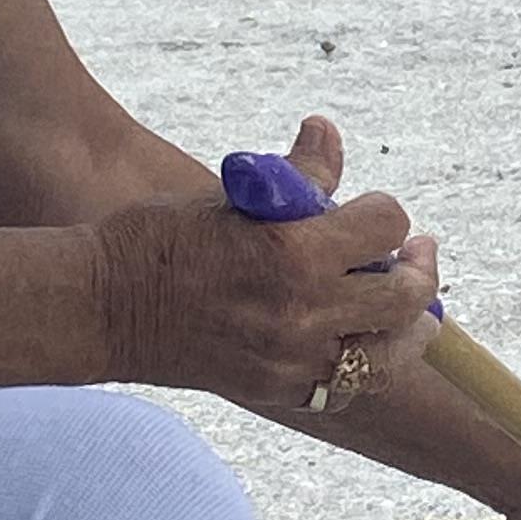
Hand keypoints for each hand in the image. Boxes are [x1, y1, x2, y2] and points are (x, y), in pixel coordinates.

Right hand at [96, 113, 439, 415]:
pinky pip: (347, 385)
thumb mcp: (232, 196)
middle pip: (405, 294)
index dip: (384, 211)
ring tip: (410, 307)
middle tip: (416, 253)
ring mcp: (292, 358)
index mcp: (294, 251)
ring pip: (390, 352)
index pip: (385, 224)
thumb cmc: (159, 238)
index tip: (372, 210)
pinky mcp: (278, 390)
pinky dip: (364, 362)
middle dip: (418, 267)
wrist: (102, 307)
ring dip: (407, 325)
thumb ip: (296, 175)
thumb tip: (327, 129)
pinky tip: (361, 340)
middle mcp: (303, 311)